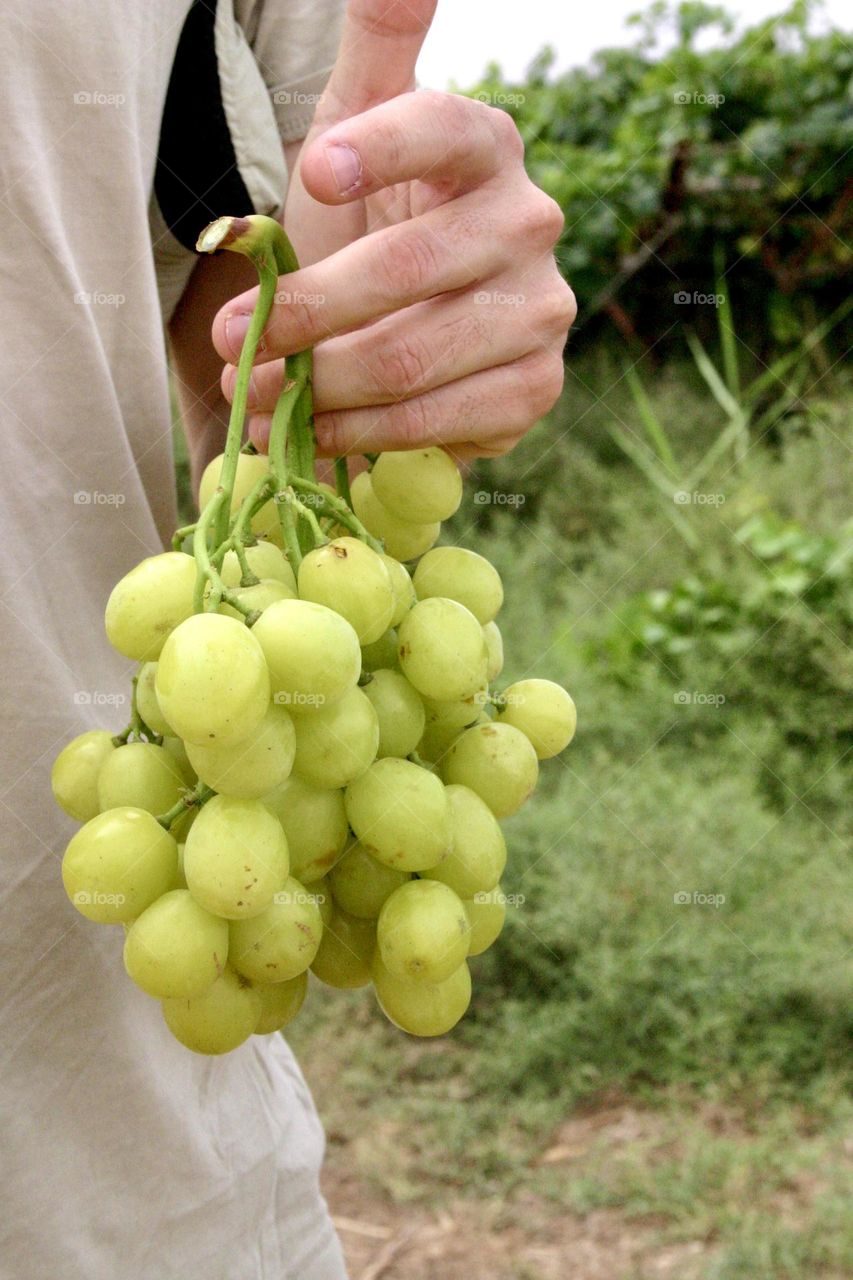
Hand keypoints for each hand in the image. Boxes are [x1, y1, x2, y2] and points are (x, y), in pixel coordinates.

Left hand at [212, 0, 575, 461]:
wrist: (406, 326)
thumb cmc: (368, 220)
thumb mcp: (357, 124)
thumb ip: (379, 43)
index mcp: (486, 144)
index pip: (440, 129)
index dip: (379, 150)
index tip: (314, 175)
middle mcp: (531, 222)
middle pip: (407, 270)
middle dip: (302, 314)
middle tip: (231, 343)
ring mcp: (543, 311)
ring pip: (412, 358)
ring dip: (316, 388)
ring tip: (255, 395)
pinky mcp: (536, 389)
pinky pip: (436, 420)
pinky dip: (356, 434)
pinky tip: (311, 433)